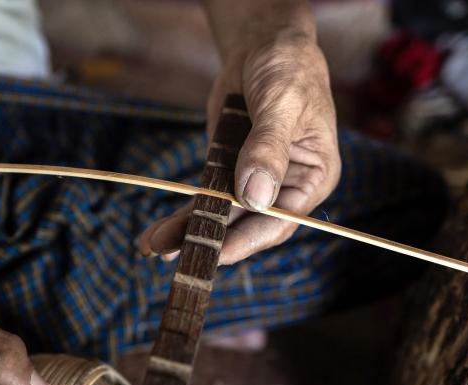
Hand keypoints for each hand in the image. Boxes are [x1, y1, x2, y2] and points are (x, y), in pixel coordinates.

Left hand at [140, 20, 339, 264]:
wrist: (266, 47)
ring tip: (154, 247)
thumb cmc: (288, 71)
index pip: (281, 221)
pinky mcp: (227, 173)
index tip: (217, 253)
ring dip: (188, 232)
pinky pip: (205, 199)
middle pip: (246, 226)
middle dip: (209, 241)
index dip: (248, 240)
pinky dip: (184, 213)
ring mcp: (253, 183)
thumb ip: (268, 149)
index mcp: (313, 178)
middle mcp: (284, 188)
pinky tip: (160, 232)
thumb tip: (254, 196)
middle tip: (172, 255)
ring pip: (221, 217)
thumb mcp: (283, 105)